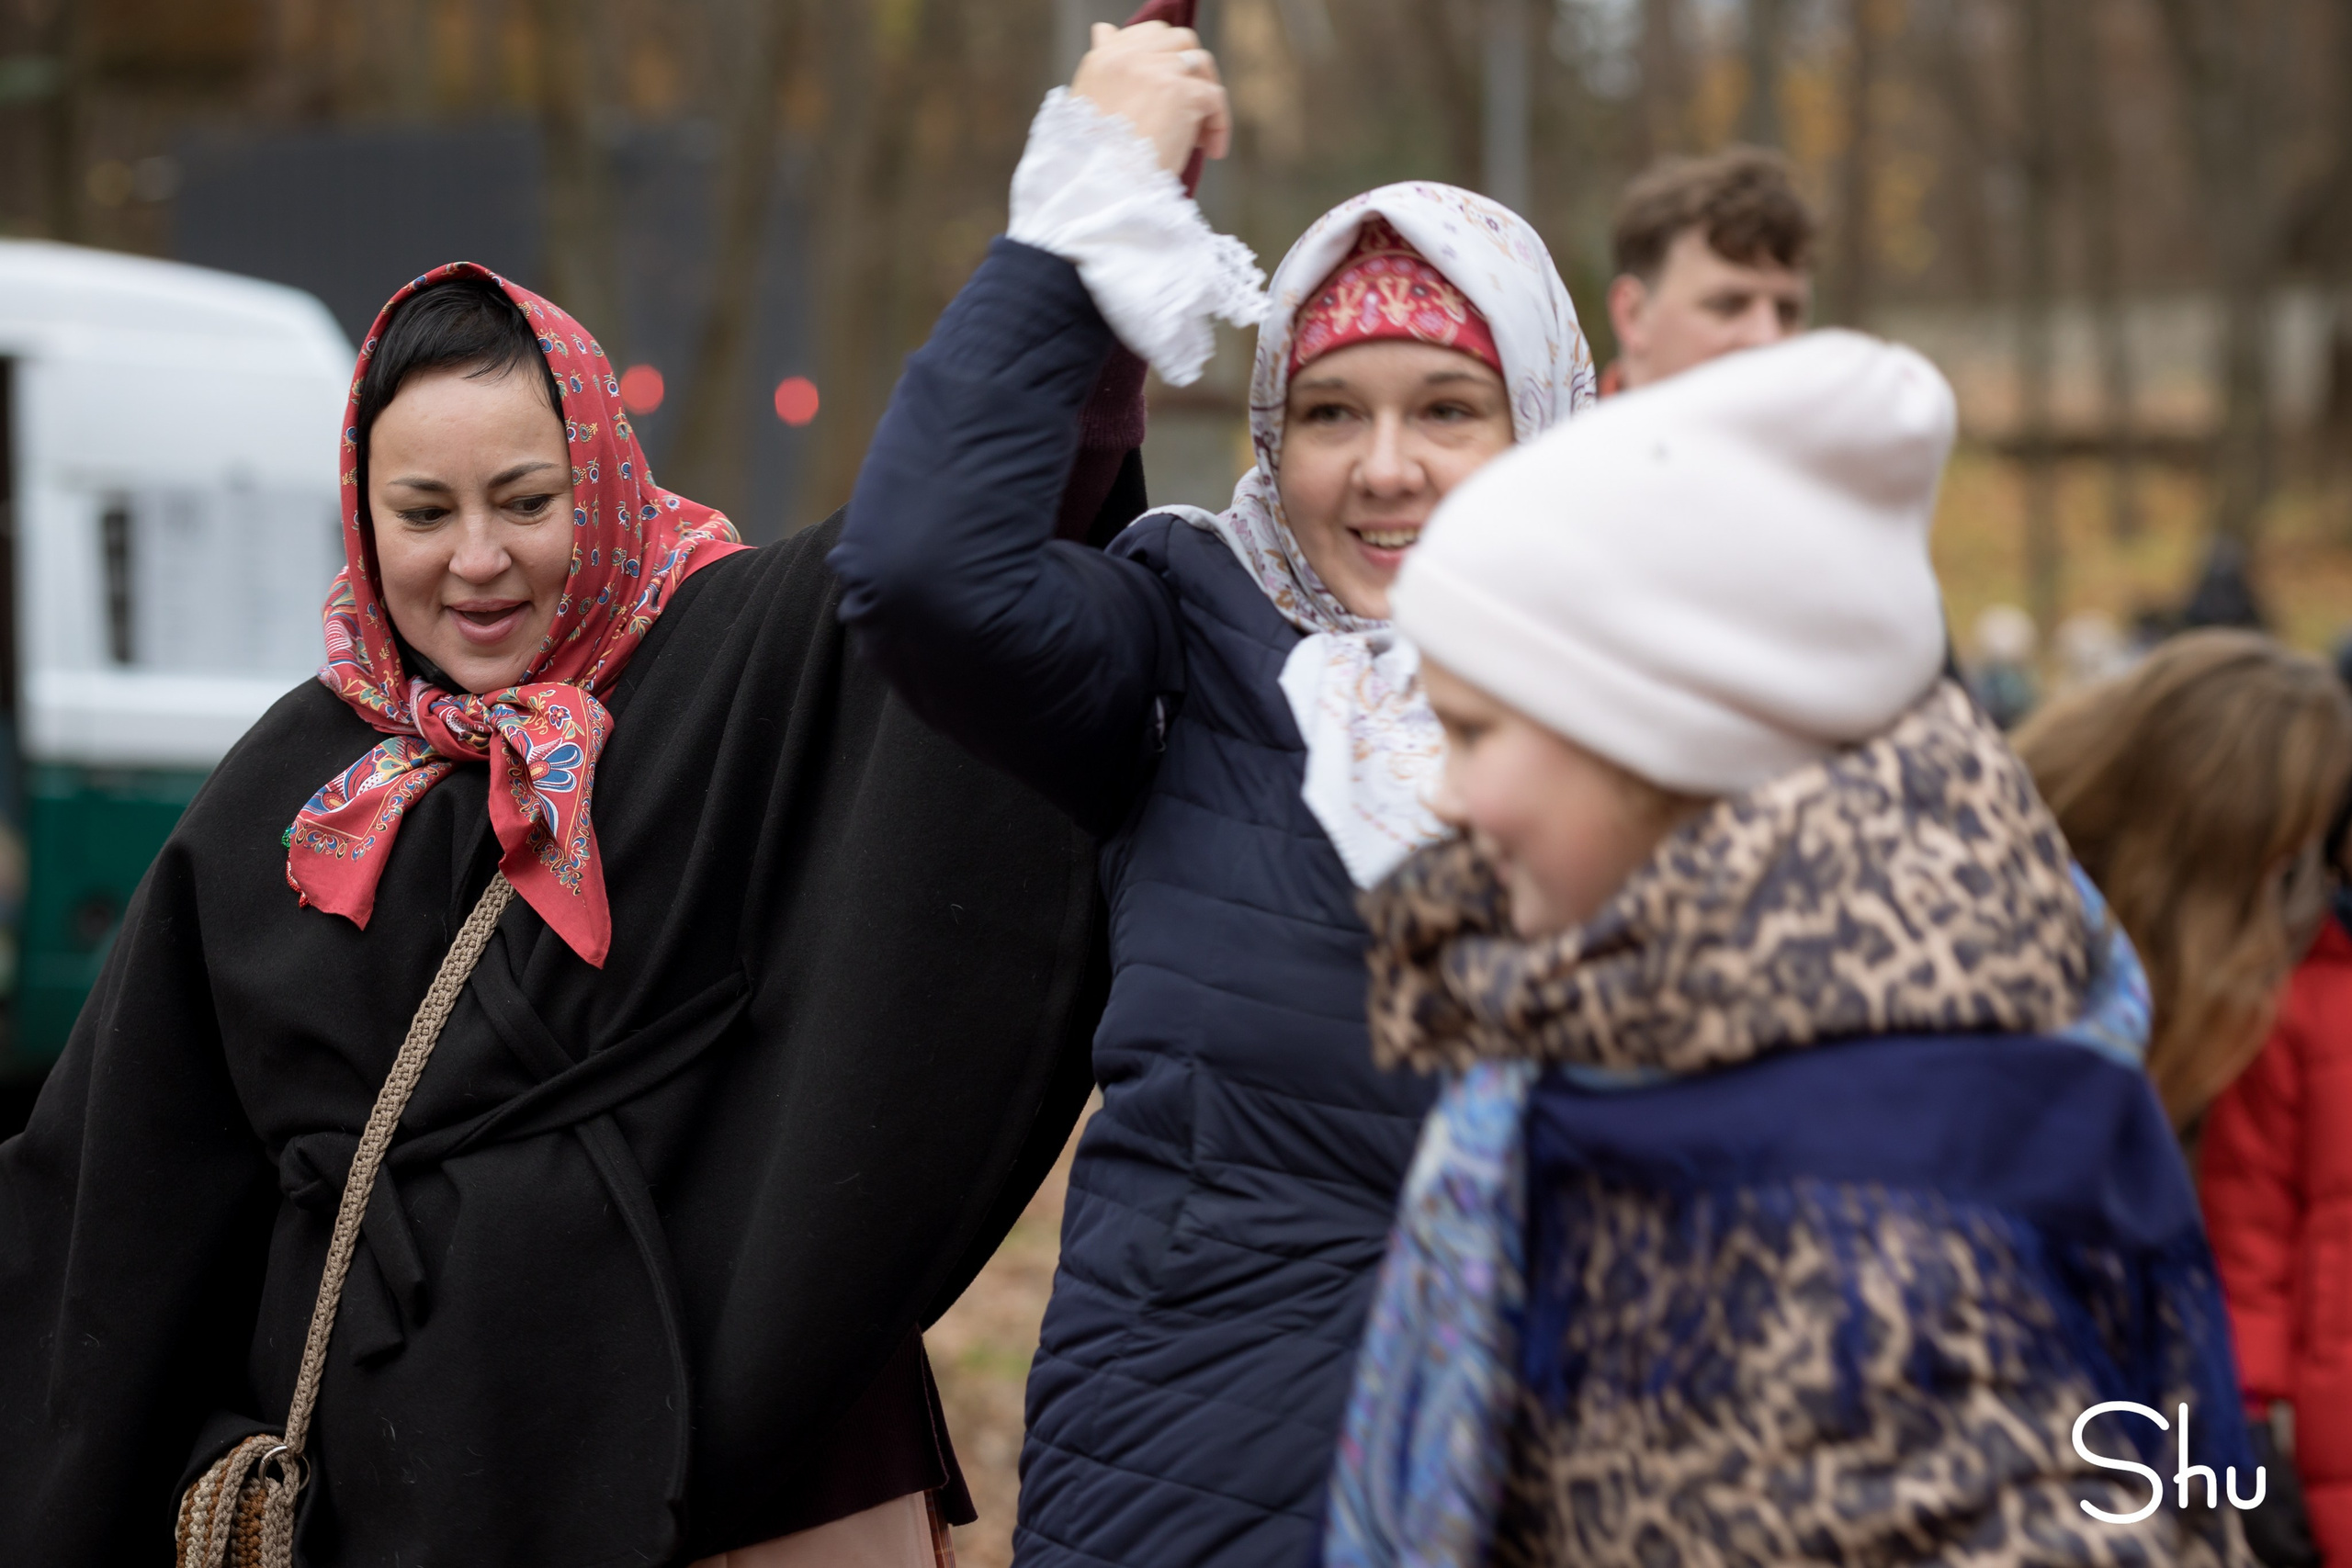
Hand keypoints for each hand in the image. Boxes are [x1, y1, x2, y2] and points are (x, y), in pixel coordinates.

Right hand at [1070, 21, 1231, 175]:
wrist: (1105, 190)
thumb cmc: (1096, 162)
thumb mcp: (1089, 106)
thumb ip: (1105, 68)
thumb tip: (1105, 31)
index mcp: (1103, 59)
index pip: (1148, 35)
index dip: (1167, 59)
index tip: (1171, 92)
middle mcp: (1127, 57)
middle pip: (1179, 40)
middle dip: (1191, 72)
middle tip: (1192, 112)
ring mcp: (1155, 70)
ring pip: (1200, 62)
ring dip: (1207, 94)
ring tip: (1203, 134)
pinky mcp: (1180, 91)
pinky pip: (1214, 96)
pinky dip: (1220, 124)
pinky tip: (1212, 152)